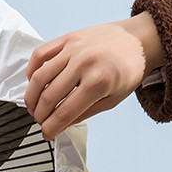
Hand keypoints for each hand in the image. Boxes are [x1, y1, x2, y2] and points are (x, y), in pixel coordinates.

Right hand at [24, 12, 162, 139]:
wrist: (140, 40)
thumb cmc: (129, 69)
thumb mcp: (114, 99)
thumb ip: (85, 113)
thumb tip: (61, 124)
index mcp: (99, 82)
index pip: (65, 112)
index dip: (51, 127)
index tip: (46, 134)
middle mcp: (84, 63)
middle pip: (49, 97)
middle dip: (40, 115)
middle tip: (40, 120)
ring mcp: (73, 49)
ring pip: (40, 77)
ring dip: (31, 96)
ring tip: (33, 106)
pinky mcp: (67, 38)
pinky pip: (39, 54)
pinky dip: (31, 70)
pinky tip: (34, 82)